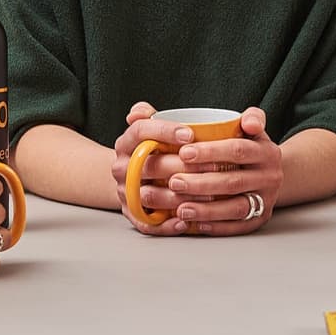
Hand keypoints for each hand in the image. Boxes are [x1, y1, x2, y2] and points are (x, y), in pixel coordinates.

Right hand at [109, 101, 198, 234]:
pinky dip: (166, 225)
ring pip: (149, 196)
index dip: (165, 131)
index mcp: (126, 142)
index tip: (191, 134)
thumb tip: (141, 109)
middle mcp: (122, 167)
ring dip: (179, 197)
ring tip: (208, 197)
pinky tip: (187, 222)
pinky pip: (146, 222)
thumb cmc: (150, 151)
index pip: (141, 131)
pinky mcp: (131, 213)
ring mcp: (125, 191)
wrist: (130, 177)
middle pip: (149, 165)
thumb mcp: (150, 129)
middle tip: (213, 167)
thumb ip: (150, 116)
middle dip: (182, 167)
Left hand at [154, 107, 281, 236]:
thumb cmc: (249, 148)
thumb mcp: (250, 128)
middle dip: (201, 183)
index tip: (184, 152)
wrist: (270, 173)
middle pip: (233, 181)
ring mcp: (266, 200)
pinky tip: (195, 224)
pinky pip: (238, 226)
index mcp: (266, 151)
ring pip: (235, 208)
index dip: (211, 151)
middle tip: (174, 182)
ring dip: (206, 210)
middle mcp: (270, 176)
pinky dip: (216, 226)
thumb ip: (246, 118)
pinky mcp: (260, 219)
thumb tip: (242, 121)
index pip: (238, 149)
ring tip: (180, 209)